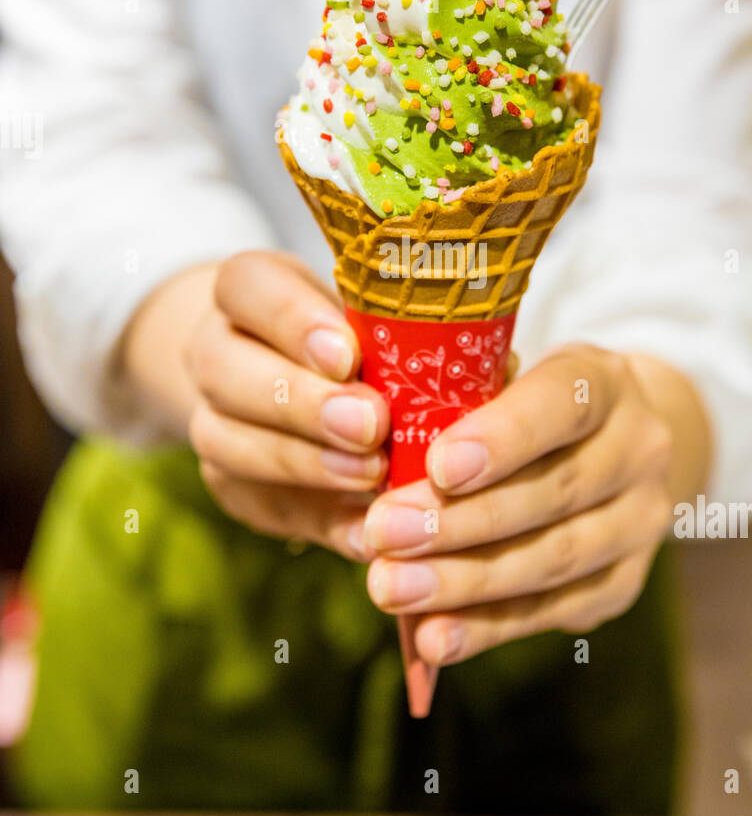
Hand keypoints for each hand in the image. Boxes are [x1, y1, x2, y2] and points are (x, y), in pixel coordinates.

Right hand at [123, 252, 389, 558]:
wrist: (299, 383)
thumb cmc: (360, 334)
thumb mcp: (374, 313)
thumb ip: (398, 331)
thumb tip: (472, 361)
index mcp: (248, 292)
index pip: (245, 285)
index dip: (292, 320)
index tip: (348, 355)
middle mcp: (216, 352)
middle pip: (225, 368)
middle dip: (301, 401)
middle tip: (370, 424)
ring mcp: (213, 421)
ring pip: (227, 441)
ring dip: (304, 462)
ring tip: (370, 475)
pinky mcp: (232, 485)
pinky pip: (261, 505)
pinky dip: (317, 520)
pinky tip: (366, 531)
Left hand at [362, 344, 709, 664]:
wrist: (618, 446)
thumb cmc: (531, 405)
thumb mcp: (506, 377)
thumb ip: (458, 403)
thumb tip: (378, 453)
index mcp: (604, 383)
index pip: (562, 404)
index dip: (503, 438)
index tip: (438, 467)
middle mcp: (637, 450)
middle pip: (552, 492)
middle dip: (460, 520)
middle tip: (384, 534)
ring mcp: (639, 523)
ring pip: (553, 559)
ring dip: (465, 582)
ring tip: (393, 589)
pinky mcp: (623, 583)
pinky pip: (552, 612)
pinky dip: (487, 628)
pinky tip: (433, 638)